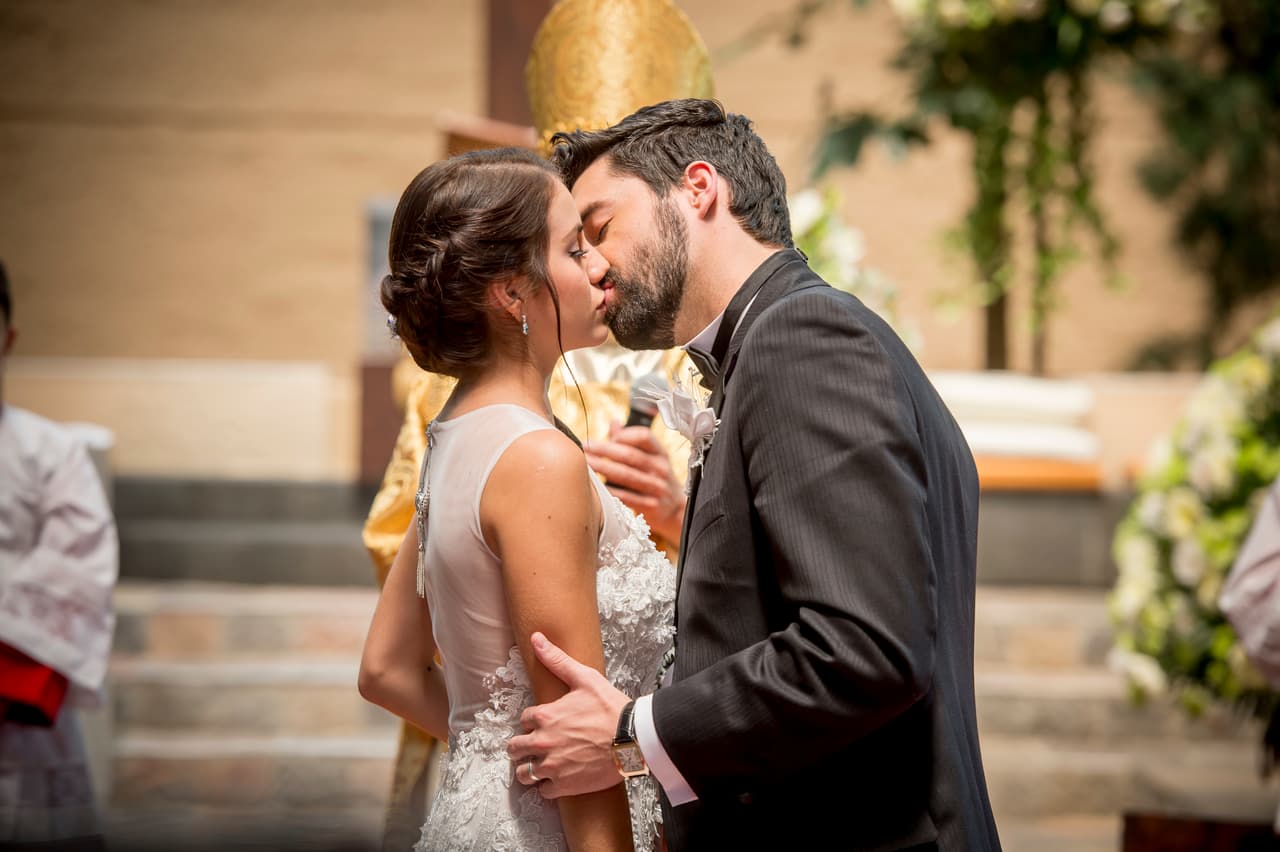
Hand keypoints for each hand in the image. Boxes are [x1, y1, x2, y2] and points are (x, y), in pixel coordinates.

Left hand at [507, 632, 631, 798]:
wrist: (633, 739)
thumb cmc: (611, 708)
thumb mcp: (584, 678)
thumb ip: (557, 660)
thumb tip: (536, 638)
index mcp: (544, 715)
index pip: (524, 719)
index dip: (533, 721)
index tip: (544, 723)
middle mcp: (542, 741)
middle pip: (514, 748)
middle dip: (522, 746)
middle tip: (535, 746)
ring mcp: (551, 765)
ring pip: (524, 773)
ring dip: (530, 769)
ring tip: (541, 765)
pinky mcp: (563, 785)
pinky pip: (542, 791)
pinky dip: (547, 786)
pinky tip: (557, 778)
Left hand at [585, 422, 685, 544]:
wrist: (675, 510)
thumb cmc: (656, 479)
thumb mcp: (652, 459)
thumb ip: (632, 441)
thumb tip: (614, 423)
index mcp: (661, 454)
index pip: (644, 436)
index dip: (624, 435)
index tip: (608, 438)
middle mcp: (661, 469)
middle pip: (631, 455)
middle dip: (605, 450)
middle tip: (586, 447)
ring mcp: (657, 488)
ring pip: (626, 475)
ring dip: (603, 468)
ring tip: (586, 464)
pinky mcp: (651, 505)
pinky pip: (626, 497)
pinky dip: (610, 491)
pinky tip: (596, 487)